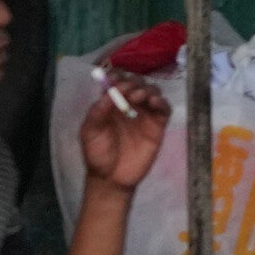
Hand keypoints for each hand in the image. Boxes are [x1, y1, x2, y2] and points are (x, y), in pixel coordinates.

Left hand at [76, 72, 169, 193]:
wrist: (111, 178)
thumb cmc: (98, 154)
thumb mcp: (90, 132)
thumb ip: (97, 112)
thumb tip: (109, 92)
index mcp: (111, 103)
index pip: (117, 82)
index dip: (117, 76)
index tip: (115, 79)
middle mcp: (129, 104)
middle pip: (137, 83)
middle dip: (133, 82)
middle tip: (129, 91)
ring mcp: (145, 113)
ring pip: (152, 91)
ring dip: (147, 89)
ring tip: (140, 97)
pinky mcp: (158, 124)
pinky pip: (164, 108)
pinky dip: (161, 102)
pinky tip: (154, 103)